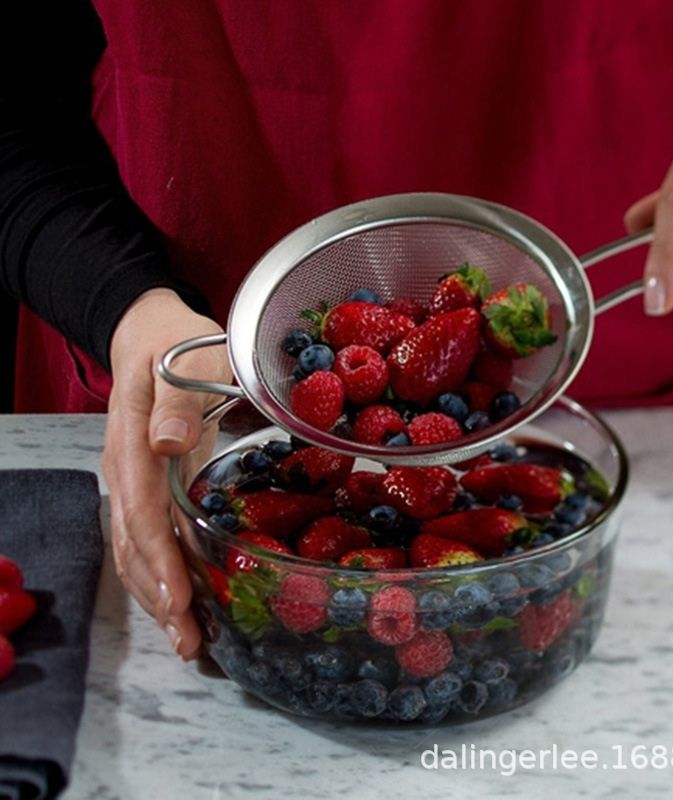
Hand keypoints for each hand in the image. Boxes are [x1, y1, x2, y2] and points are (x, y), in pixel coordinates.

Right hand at [103, 288, 230, 658]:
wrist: (149, 336)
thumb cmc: (174, 346)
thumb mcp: (183, 361)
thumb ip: (175, 401)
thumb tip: (168, 443)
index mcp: (132, 444)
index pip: (141, 512)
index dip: (159, 559)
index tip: (180, 600)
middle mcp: (125, 472)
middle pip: (133, 546)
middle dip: (160, 597)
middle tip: (190, 642)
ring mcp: (131, 482)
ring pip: (134, 551)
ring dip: (158, 596)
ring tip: (187, 639)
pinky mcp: (145, 486)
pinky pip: (145, 539)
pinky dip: (161, 574)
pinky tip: (182, 599)